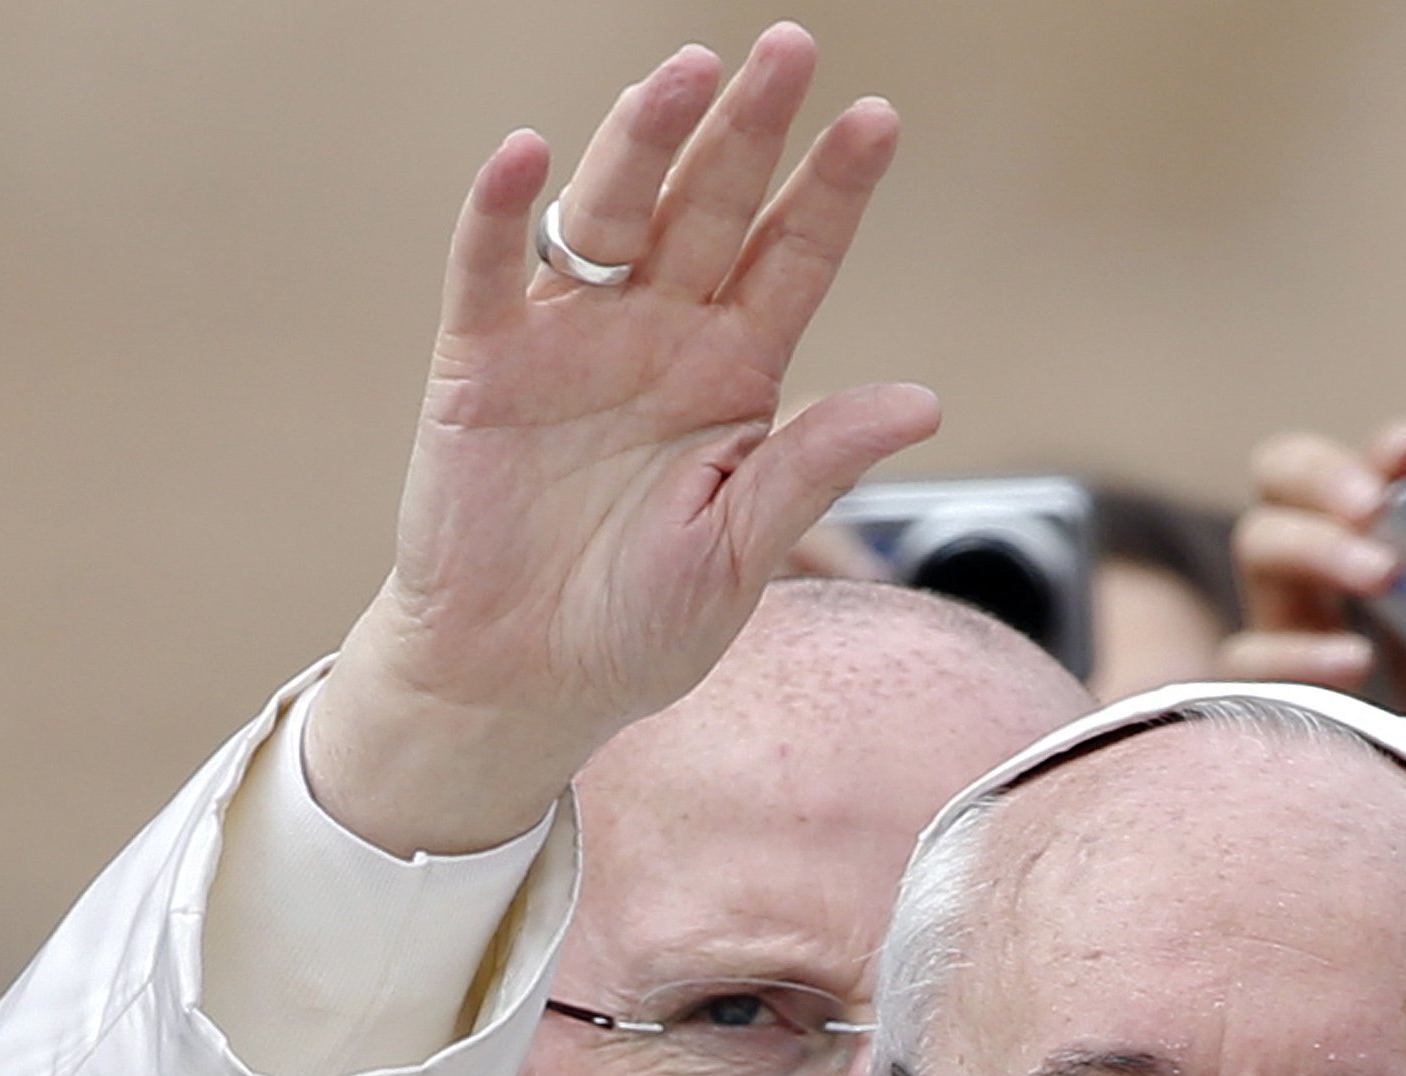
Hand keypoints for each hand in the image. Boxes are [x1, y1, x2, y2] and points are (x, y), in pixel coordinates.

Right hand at [303, 28, 941, 855]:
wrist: (522, 682)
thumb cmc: (642, 625)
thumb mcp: (745, 551)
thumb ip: (817, 465)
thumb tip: (923, 401)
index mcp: (737, 378)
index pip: (794, 260)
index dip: (832, 191)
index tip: (877, 121)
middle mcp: (659, 337)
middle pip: (710, 209)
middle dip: (749, 131)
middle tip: (789, 50)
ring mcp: (569, 339)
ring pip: (612, 215)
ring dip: (645, 142)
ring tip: (686, 75)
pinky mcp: (481, 363)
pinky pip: (490, 269)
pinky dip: (504, 211)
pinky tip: (534, 155)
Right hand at [1221, 421, 1405, 815]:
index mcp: (1396, 567)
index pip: (1371, 477)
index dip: (1386, 452)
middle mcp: (1327, 590)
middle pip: (1284, 480)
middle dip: (1327, 473)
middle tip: (1380, 502)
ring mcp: (1284, 640)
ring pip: (1259, 544)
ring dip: (1319, 545)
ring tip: (1384, 574)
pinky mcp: (1259, 705)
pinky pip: (1250, 658)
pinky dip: (1298, 652)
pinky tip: (1354, 667)